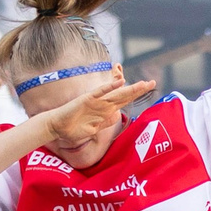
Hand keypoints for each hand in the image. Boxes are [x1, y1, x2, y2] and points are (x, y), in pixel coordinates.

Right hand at [40, 76, 156, 144]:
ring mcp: (95, 100)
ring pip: (116, 93)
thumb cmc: (74, 128)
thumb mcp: (94, 128)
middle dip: (138, 90)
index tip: (148, 90)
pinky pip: (100, 92)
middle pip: (124, 96)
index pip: (124, 101)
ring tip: (143, 84)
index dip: (136, 96)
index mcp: (105, 110)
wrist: (57, 127)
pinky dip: (110, 87)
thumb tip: (117, 116)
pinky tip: (120, 82)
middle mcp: (102, 103)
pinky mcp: (86, 99)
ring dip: (129, 89)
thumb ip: (105, 122)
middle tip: (153, 83)